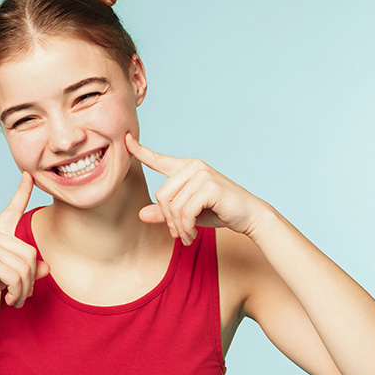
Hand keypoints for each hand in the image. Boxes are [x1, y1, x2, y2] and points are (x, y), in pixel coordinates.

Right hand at [0, 172, 49, 311]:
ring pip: (25, 268)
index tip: (29, 174)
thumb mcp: (5, 277)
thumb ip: (26, 270)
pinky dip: (17, 293)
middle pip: (30, 254)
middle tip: (22, 296)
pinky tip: (10, 300)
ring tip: (16, 300)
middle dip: (30, 280)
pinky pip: (15, 277)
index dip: (23, 191)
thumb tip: (47, 268)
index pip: (12, 208)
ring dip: (24, 290)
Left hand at [125, 133, 264, 244]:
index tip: (125, 138)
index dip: (139, 150)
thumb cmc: (218, 211)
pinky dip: (187, 227)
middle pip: (162, 196)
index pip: (158, 159)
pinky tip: (193, 234)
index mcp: (185, 168)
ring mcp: (202, 174)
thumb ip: (165, 213)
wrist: (249, 216)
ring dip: (179, 227)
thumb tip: (140, 215)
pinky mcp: (210, 187)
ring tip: (187, 236)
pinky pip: (185, 212)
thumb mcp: (187, 213)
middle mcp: (193, 167)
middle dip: (168, 219)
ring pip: (173, 206)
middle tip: (178, 233)